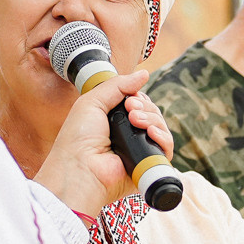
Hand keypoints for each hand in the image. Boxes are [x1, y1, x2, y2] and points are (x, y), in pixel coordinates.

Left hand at [31, 67, 171, 218]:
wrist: (80, 169)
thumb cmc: (78, 139)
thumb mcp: (93, 101)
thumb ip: (118, 85)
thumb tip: (144, 73)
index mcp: (113, 122)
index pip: (139, 104)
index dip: (139, 98)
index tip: (130, 100)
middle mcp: (127, 136)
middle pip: (152, 113)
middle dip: (146, 107)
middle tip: (130, 110)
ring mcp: (138, 151)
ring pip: (160, 128)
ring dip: (153, 118)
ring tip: (136, 120)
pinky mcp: (147, 166)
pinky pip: (165, 149)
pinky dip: (163, 137)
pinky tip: (151, 133)